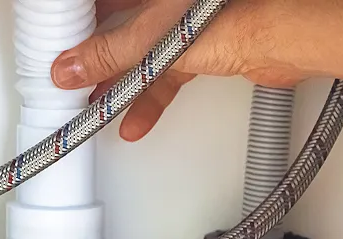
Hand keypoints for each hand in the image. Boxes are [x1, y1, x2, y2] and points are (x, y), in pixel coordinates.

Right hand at [51, 0, 342, 140]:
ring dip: (120, 87)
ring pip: (140, 55)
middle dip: (95, 60)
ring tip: (98, 109)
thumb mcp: (152, 37)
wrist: (285, 34)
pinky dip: (150, 99)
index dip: (78, 23)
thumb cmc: (230, 13)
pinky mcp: (203, 46)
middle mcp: (165, 0)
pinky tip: (135, 122)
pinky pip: (165, 73)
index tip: (57, 44)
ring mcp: (184, 21)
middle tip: (74, 82)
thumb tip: (70, 68)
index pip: (103, 3)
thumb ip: (110, 53)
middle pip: (118, 27)